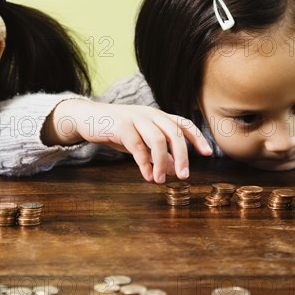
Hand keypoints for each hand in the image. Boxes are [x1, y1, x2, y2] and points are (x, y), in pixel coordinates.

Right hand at [44, 100, 212, 182]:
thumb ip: (158, 153)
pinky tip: (147, 176)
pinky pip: (137, 146)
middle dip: (182, 155)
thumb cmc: (117, 130)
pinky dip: (144, 163)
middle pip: (174, 133)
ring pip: (157, 140)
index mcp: (157, 116)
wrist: (88, 118)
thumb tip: (176, 170)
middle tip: (185, 176)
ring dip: (162, 162)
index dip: (196, 137)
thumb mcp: (141, 142)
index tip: (207, 154)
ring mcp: (135, 118)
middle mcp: (150, 114)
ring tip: (161, 180)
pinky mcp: (121, 126)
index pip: (183, 124)